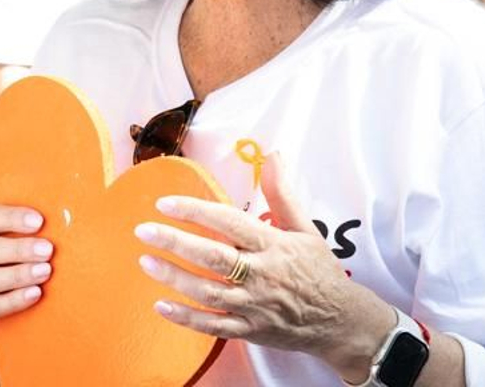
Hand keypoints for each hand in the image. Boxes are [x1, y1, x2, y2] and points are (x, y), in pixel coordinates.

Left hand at [133, 153, 392, 381]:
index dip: (196, 212)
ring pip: (208, 292)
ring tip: (146, 261)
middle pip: (213, 257)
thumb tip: (273, 155)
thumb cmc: (318, 270)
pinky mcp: (250, 330)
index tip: (165, 203)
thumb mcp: (305, 228)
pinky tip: (161, 306)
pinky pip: (213, 326)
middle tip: (144, 231)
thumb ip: (282, 193)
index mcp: (272, 245)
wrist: (341, 321)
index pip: (229, 223)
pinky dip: (186, 318)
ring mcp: (254, 306)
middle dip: (176, 243)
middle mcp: (261, 275)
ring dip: (175, 278)